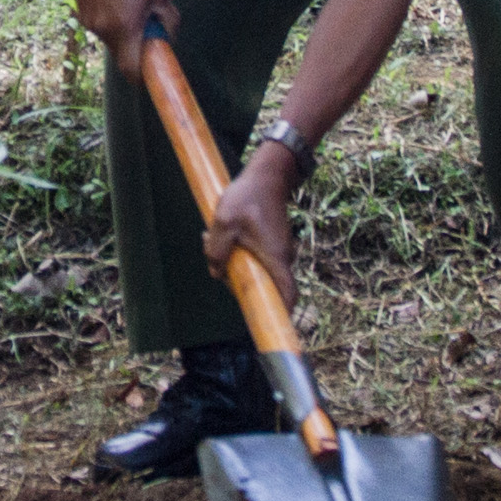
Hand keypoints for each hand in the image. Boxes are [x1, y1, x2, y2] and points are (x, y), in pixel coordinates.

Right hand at [67, 0, 176, 79]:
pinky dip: (106, 18)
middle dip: (131, 47)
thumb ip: (168, 19)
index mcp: (125, 30)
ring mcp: (88, 22)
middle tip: (142, 29)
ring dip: (119, 30)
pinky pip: (97, 23)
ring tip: (126, 4)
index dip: (138, 78)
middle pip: (119, 53)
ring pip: (108, 37)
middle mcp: (104, 31)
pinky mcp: (80, 11)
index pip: (129, 70)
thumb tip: (170, 36)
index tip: (147, 76)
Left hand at [202, 150, 299, 308]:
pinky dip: (240, 252)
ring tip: (214, 239)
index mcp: (275, 259)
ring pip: (257, 269)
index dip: (280, 315)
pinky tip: (223, 234)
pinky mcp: (273, 242)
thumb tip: (216, 273)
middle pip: (265, 285)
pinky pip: (257, 257)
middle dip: (238, 282)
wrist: (267, 173)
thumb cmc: (248, 197)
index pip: (286, 296)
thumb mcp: (224, 223)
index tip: (269, 326)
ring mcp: (279, 250)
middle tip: (218, 267)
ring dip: (234, 263)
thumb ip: (217, 251)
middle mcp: (282, 258)